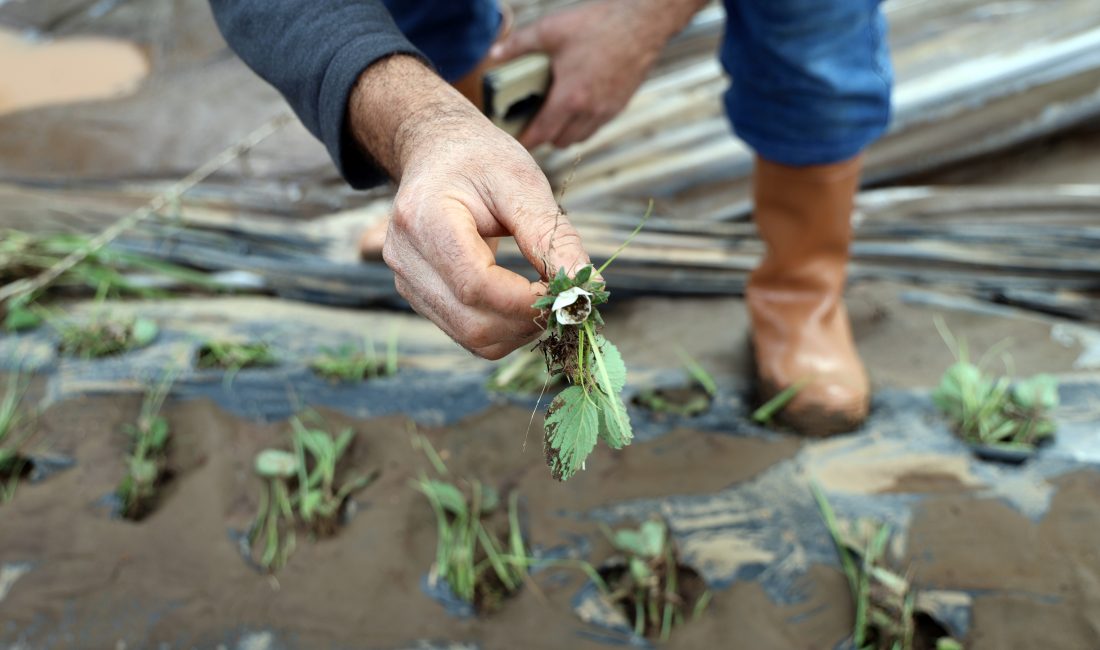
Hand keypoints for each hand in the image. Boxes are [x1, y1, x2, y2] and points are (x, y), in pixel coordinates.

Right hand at [349, 56, 592, 358]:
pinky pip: (467, 333)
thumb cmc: (479, 159)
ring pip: (472, 338)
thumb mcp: (521, 181)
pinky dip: (505, 328)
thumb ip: (552, 235)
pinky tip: (523, 299)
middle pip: (473, 322)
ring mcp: (407, 282)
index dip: (527, 300)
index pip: (476, 284)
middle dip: (529, 321)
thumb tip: (586, 287)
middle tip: (566, 298)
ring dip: (521, 330)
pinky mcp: (419, 298)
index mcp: (423, 219)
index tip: (569, 292)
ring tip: (546, 295)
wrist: (437, 153)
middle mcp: (405, 258)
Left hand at [489, 0, 703, 148]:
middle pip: (560, 142)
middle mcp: (590, 110)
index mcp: (570, 96)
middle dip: (544, 136)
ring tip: (553, 116)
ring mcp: (607, 110)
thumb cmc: (599, 24)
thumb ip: (519, 43)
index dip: (526, 140)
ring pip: (579, 138)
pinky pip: (595, 127)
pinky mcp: (620, 106)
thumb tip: (494, 53)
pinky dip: (582, 125)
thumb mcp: (551, 29)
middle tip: (531, 122)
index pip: (542, 133)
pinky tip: (576, 105)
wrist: (643, 22)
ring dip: (564, 133)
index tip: (515, 140)